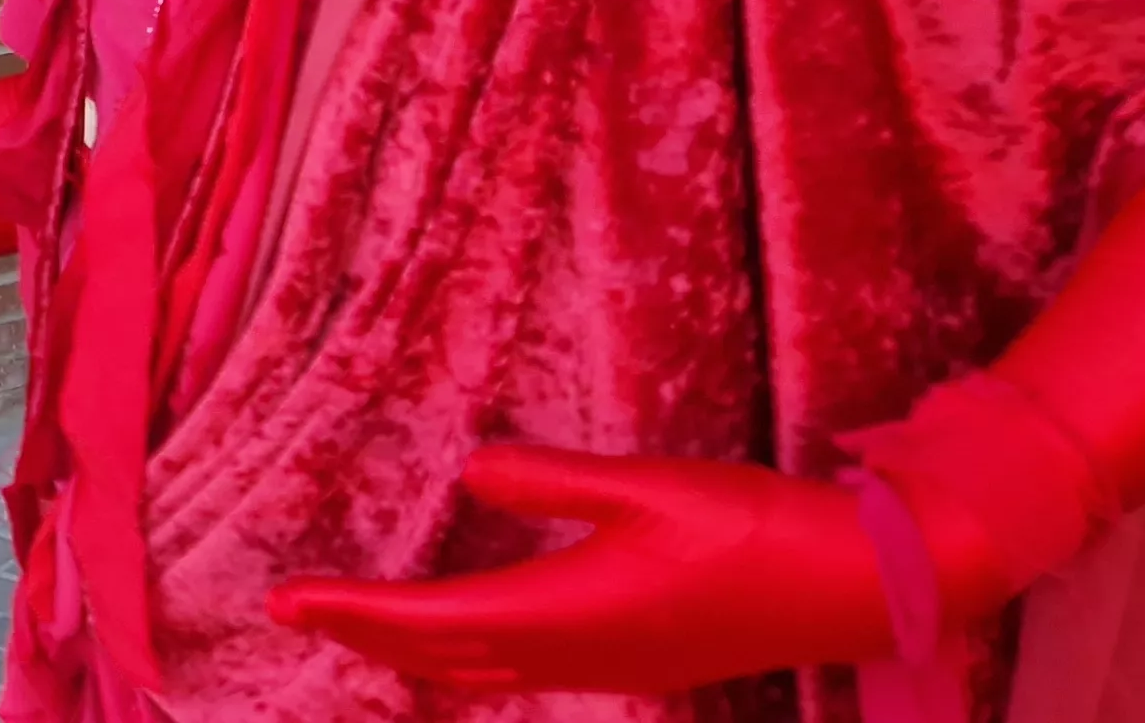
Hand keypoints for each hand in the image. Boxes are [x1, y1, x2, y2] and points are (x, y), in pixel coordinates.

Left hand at [269, 445, 891, 693]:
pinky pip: (519, 669)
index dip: (353, 611)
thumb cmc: (757, 528)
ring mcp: (605, 666)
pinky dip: (466, 656)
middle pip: (440, 655)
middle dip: (363, 634)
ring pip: (478, 669)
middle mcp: (575, 654)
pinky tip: (461, 639)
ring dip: (410, 651)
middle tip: (293, 612)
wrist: (857, 586)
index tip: (287, 601)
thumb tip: (470, 475)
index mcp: (567, 613)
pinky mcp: (632, 661)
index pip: (430, 620)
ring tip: (354, 627)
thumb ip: (555, 483)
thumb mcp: (651, 486)